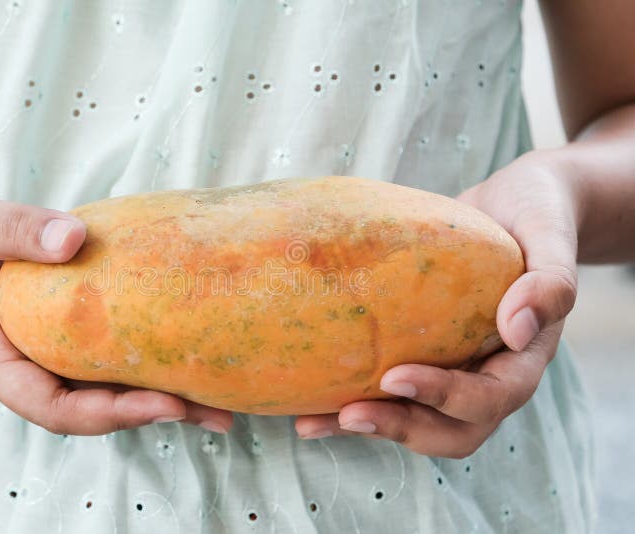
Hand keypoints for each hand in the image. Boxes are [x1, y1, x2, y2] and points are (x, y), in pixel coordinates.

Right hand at [0, 187, 231, 435]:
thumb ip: (18, 229)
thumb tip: (76, 237)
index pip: (51, 406)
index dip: (111, 412)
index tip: (167, 403)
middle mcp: (10, 369)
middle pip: (85, 410)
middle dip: (151, 413)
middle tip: (217, 412)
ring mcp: (27, 359)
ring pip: (92, 393)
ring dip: (151, 396)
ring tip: (213, 396)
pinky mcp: (42, 342)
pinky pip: (90, 365)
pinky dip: (132, 368)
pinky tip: (174, 358)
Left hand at [295, 152, 579, 456]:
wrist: (512, 206)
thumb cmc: (535, 215)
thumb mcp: (549, 236)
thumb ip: (550, 282)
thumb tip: (517, 329)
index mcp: (522, 357)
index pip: (491, 397)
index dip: (444, 397)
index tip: (395, 378)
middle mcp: (487, 374)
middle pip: (452, 430)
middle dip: (400, 427)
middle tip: (348, 414)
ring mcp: (453, 370)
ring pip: (416, 422)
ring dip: (367, 427)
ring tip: (311, 422)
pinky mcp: (421, 357)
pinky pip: (390, 393)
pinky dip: (351, 404)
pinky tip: (308, 405)